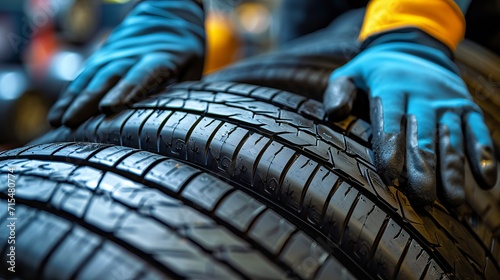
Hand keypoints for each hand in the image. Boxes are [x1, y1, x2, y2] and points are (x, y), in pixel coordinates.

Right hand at [48, 0, 204, 126]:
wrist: (169, 8)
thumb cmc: (185, 44)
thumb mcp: (194, 63)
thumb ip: (183, 90)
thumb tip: (173, 117)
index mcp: (159, 58)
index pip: (140, 76)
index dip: (124, 92)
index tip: (109, 108)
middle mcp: (131, 56)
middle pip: (107, 79)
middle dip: (88, 101)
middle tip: (72, 123)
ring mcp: (114, 54)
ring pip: (90, 78)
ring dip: (73, 100)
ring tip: (58, 122)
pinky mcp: (103, 56)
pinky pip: (84, 76)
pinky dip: (70, 94)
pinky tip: (58, 112)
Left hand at [324, 42, 496, 205]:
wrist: (416, 47)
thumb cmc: (376, 71)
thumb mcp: (350, 73)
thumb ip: (338, 91)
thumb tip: (334, 113)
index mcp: (391, 86)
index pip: (391, 119)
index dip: (391, 148)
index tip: (390, 175)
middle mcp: (422, 94)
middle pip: (423, 134)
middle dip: (424, 167)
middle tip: (423, 198)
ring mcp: (448, 101)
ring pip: (452, 137)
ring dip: (454, 169)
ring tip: (454, 200)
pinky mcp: (467, 106)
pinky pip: (478, 130)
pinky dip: (485, 153)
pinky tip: (486, 179)